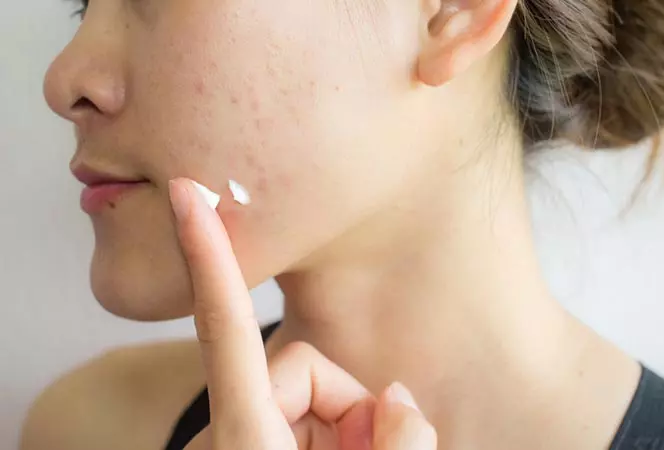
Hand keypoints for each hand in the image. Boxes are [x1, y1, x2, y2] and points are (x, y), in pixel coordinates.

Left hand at [169, 178, 437, 449]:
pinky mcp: (241, 448)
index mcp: (244, 440)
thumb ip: (402, 442)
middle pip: (301, 363)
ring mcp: (231, 441)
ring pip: (305, 389)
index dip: (208, 252)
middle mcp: (224, 434)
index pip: (226, 324)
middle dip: (344, 405)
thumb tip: (397, 397)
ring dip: (339, 428)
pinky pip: (296, 413)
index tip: (186, 194)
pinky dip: (324, 436)